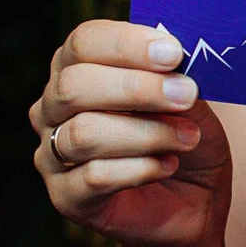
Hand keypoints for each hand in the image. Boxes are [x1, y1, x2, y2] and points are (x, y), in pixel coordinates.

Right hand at [31, 21, 231, 246]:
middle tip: (186, 95)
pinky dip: (140, 168)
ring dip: (146, 133)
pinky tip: (168, 165)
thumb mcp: (191, 102)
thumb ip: (176, 78)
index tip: (173, 53)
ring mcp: (52, 153)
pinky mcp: (66, 197)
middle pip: (74, 85)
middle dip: (137, 88)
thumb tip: (175, 61)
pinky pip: (95, 176)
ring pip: (84, 133)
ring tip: (188, 137)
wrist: (193, 203)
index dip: (127, 44)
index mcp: (76, 68)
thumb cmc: (184, 139)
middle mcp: (53, 107)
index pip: (84, 43)